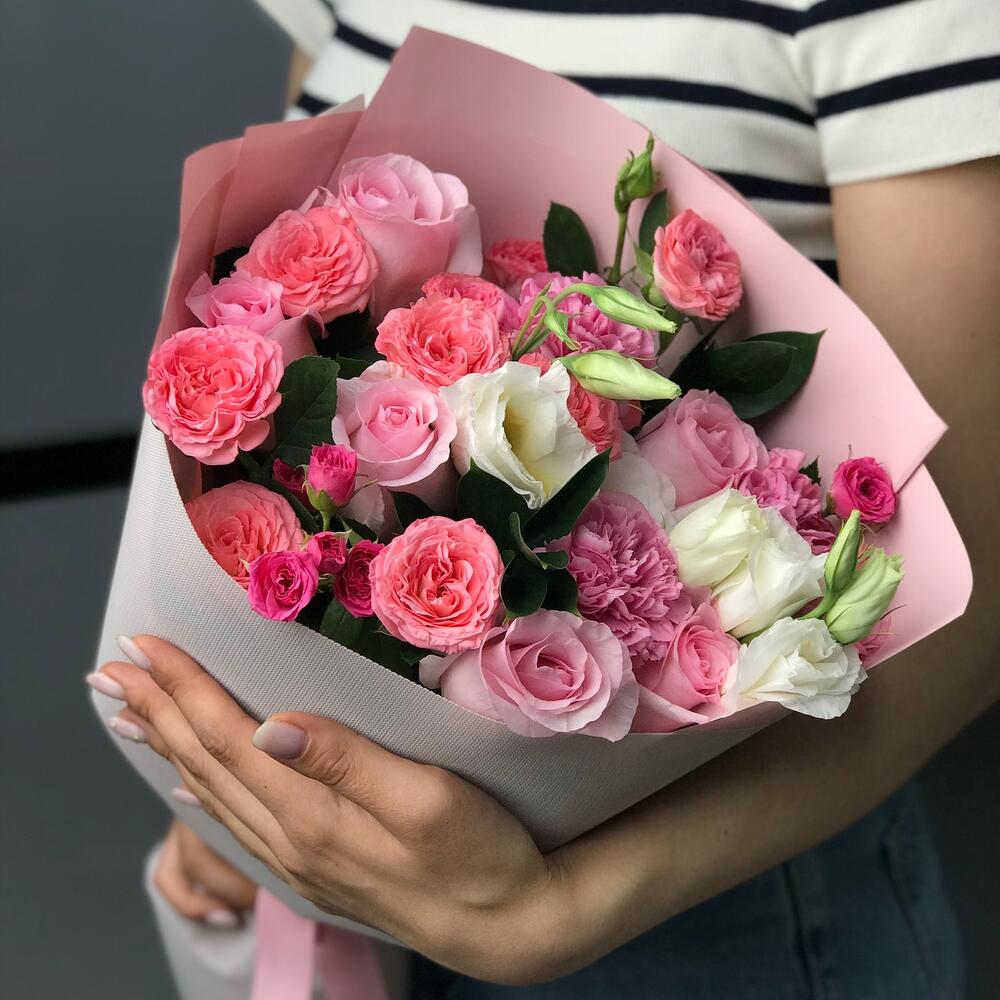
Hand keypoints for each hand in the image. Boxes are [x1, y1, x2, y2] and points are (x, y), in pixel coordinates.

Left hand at [96, 637, 579, 984]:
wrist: (506, 927)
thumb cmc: (480, 854)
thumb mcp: (429, 798)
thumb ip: (348, 760)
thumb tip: (271, 724)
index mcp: (313, 816)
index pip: (229, 737)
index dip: (184, 689)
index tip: (146, 645)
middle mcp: (291, 841)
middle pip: (205, 764)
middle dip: (156, 711)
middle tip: (111, 669)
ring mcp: (298, 861)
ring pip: (211, 794)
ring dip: (167, 747)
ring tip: (131, 715)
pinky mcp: (315, 867)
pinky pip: (234, 822)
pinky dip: (199, 791)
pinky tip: (188, 781)